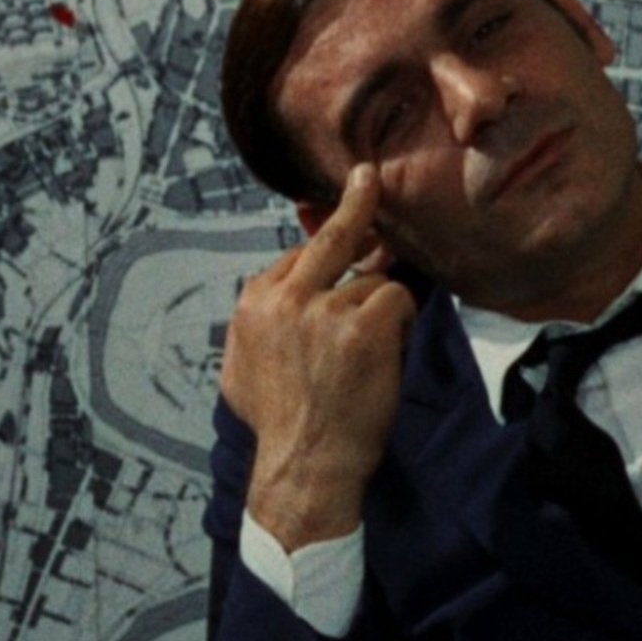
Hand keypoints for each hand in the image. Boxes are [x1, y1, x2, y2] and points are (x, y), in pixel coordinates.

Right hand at [222, 164, 418, 550]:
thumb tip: (263, 290)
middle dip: (354, 201)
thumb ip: (255, 323)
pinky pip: (397, 298)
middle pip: (332, 236)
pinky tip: (384, 356)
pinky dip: (400, 325)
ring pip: (374, 282)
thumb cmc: (280, 422)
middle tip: (370, 175)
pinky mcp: (362, 325)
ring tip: (367, 360)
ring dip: (382, 314)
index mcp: (254, 302)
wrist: (304, 465)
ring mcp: (324, 309)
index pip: (299, 258)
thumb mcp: (242, 368)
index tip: (345, 248)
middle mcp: (285, 297)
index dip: (329, 263)